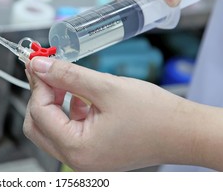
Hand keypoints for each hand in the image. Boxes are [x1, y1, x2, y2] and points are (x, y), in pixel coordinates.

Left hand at [24, 57, 203, 170]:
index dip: (38, 84)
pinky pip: (67, 130)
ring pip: (50, 127)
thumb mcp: (106, 87)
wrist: (184, 132)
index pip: (39, 113)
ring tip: (67, 80)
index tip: (39, 62)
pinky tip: (81, 95)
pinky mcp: (92, 151)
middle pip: (38, 124)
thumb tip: (39, 66)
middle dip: (41, 94)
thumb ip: (67, 75)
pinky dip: (67, 110)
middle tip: (49, 70)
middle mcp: (77, 160)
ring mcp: (84, 158)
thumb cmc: (155, 115)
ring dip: (54, 101)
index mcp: (78, 149)